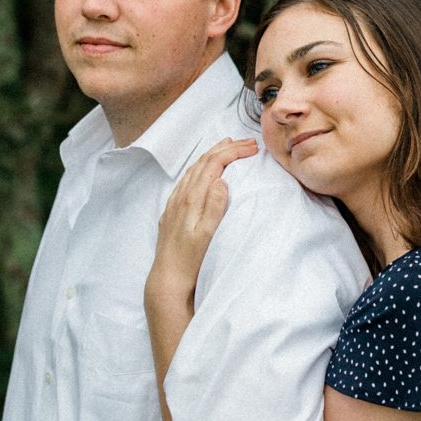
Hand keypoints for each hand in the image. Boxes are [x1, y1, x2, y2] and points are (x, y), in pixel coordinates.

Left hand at [150, 137, 257, 301]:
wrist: (168, 278)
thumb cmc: (191, 261)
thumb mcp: (206, 235)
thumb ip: (214, 206)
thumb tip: (222, 180)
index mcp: (192, 199)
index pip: (214, 165)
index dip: (233, 152)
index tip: (252, 148)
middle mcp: (181, 196)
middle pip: (204, 162)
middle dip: (226, 148)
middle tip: (247, 142)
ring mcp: (175, 203)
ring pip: (194, 169)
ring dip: (212, 154)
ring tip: (227, 146)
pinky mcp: (172, 211)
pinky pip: (187, 180)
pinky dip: (200, 168)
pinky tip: (204, 170)